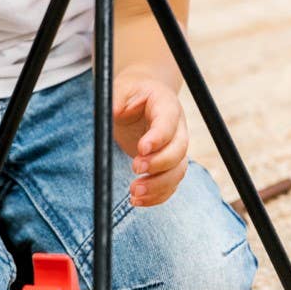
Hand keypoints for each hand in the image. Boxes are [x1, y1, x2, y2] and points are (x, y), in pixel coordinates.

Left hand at [112, 72, 188, 206]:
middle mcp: (178, 128)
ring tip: (133, 193)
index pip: (169, 122)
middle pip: (179, 150)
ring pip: (177, 171)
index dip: (159, 137)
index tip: (140, 149)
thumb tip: (111, 111)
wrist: (142, 97)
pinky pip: (171, 184)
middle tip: (135, 168)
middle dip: (159, 164)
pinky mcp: (170, 165)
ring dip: (158, 186)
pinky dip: (157, 196)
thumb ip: (117, 99)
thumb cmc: (130, 93)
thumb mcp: (121, 88)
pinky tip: (138, 200)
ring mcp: (176, 148)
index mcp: (167, 105)